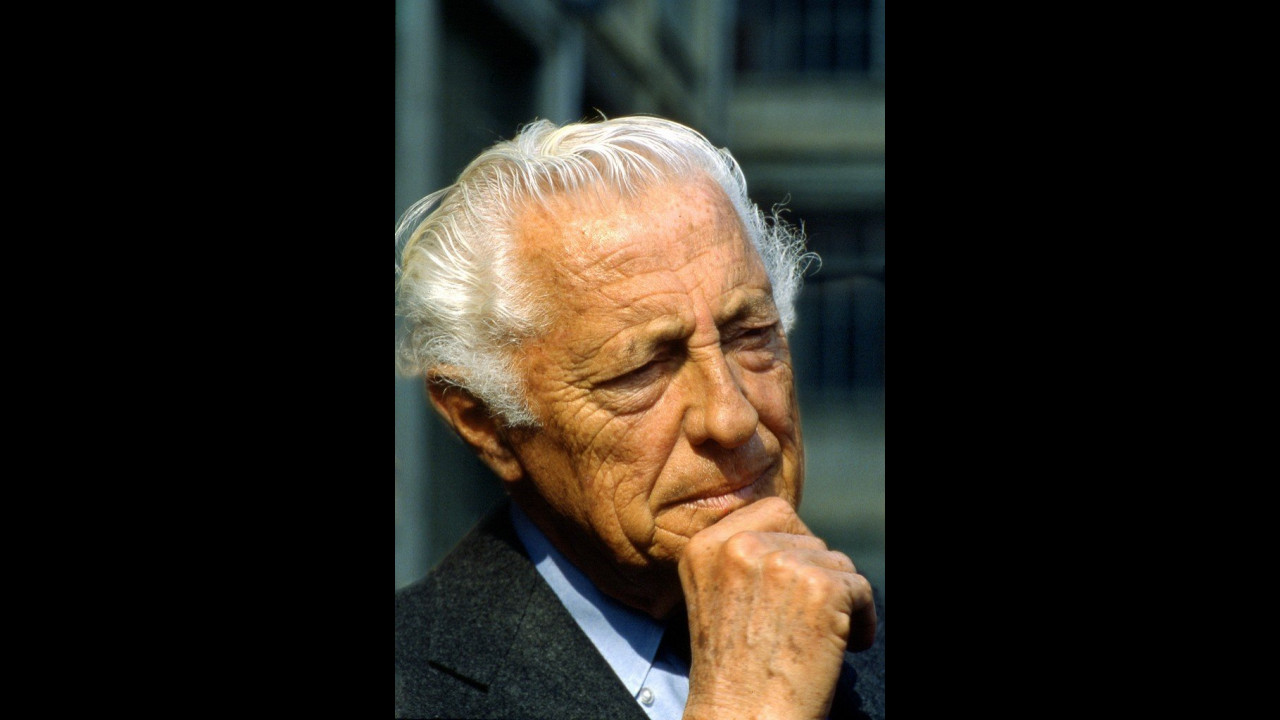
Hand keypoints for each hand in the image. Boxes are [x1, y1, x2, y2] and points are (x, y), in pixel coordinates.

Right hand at [678, 497, 875, 719]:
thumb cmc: (732, 674)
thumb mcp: (713, 599)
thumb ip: (741, 560)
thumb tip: (792, 540)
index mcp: (706, 545)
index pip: (773, 511)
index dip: (792, 546)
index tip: (794, 582)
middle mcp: (740, 546)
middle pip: (808, 536)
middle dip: (816, 573)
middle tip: (808, 616)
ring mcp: (781, 564)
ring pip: (837, 562)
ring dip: (839, 599)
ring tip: (820, 638)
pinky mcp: (820, 587)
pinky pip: (861, 588)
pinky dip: (862, 621)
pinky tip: (843, 650)